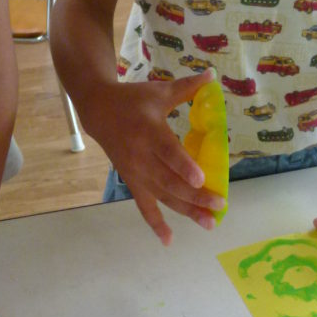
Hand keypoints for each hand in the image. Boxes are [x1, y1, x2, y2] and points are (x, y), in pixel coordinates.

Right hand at [97, 71, 226, 244]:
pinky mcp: (131, 181)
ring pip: (162, 195)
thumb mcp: (159, 91)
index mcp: (150, 131)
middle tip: (219, 206)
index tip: (201, 180)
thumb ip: (186, 88)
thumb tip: (211, 76)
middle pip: (170, 181)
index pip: (168, 152)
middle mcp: (142, 156)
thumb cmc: (134, 100)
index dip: (184, 166)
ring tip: (208, 223)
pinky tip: (169, 240)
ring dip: (185, 211)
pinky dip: (155, 223)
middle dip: (195, 196)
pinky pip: (143, 206)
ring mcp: (136, 172)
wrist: (98, 111)